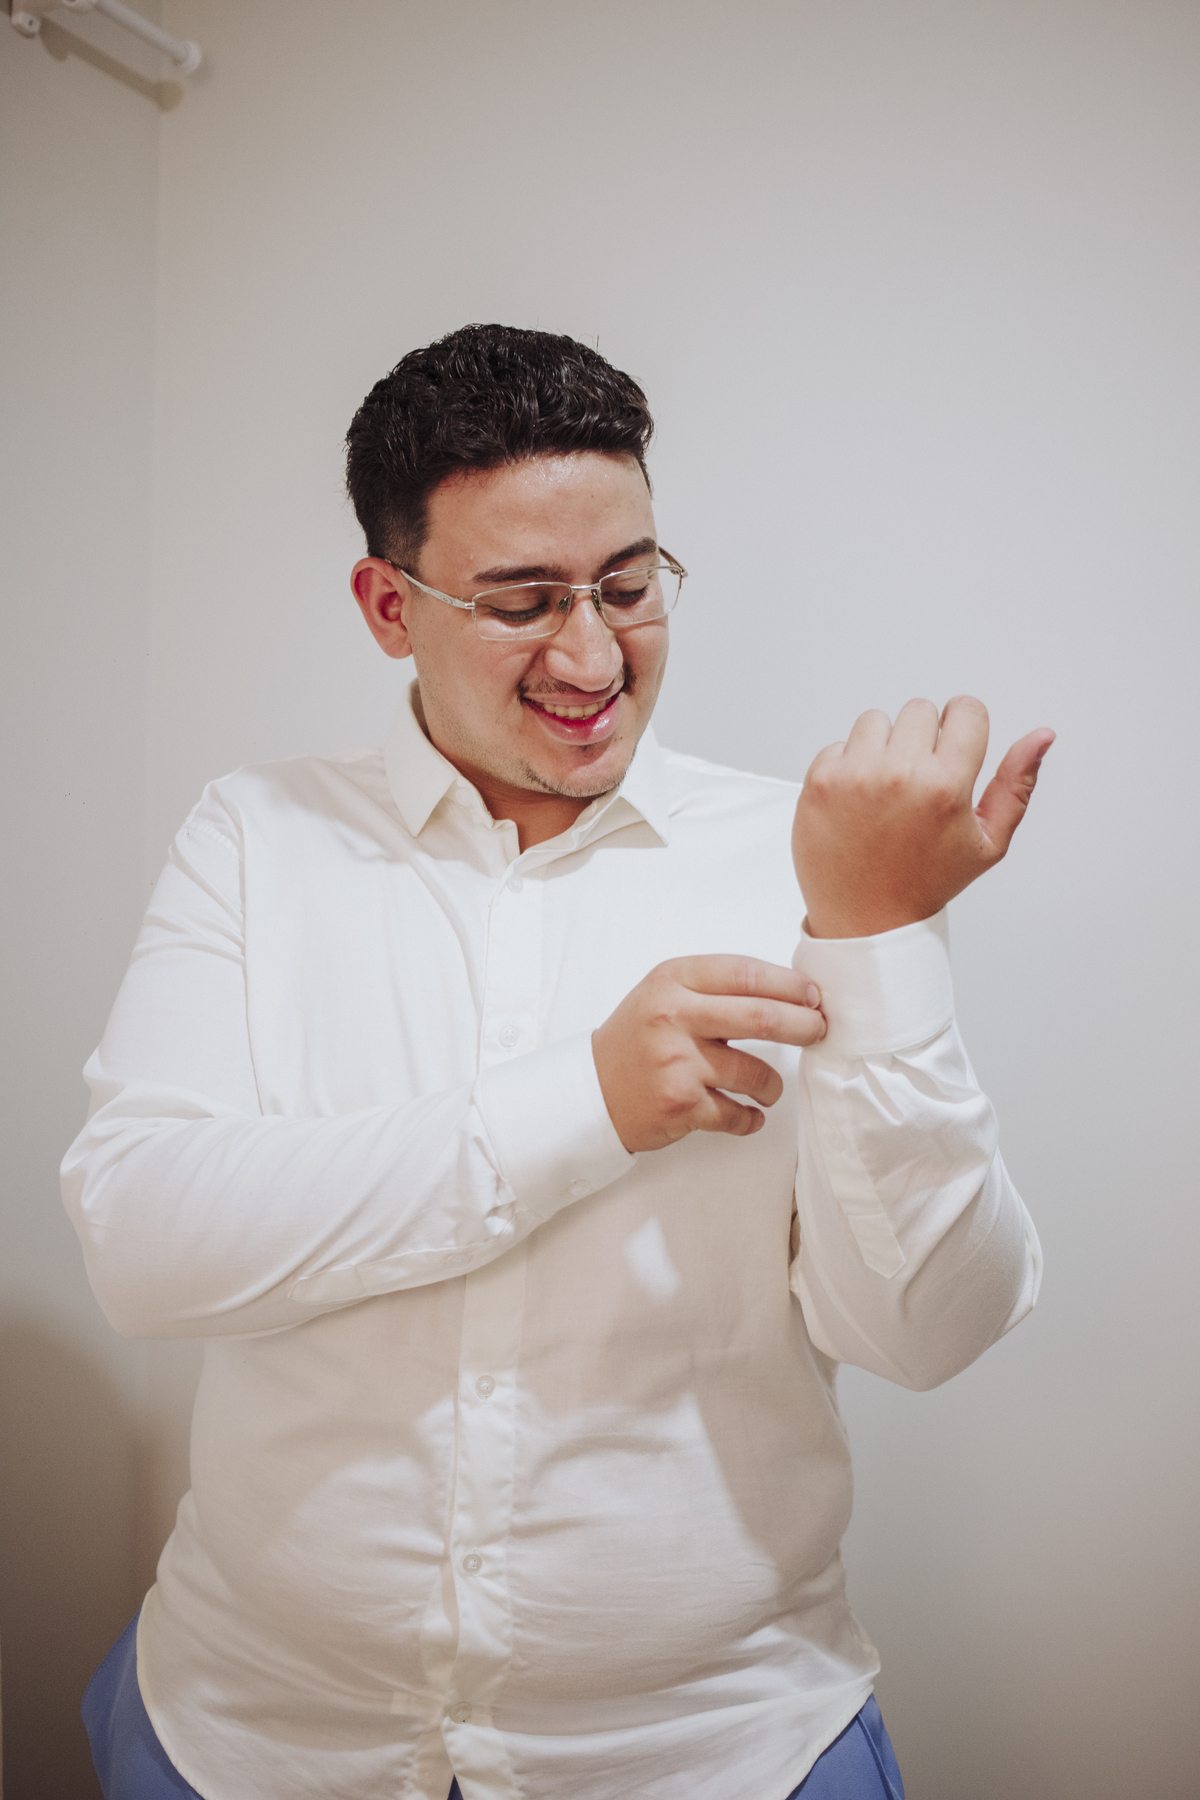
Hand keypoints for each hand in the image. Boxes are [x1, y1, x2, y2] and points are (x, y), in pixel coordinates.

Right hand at [592, 957, 826, 1152]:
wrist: (592, 1091)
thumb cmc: (640, 1039)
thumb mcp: (666, 994)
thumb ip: (716, 988)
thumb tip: (790, 992)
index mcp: (674, 980)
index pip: (746, 974)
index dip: (790, 984)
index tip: (812, 996)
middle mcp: (674, 1017)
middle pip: (761, 1017)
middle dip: (803, 1025)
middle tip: (817, 1032)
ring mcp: (676, 1063)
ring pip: (755, 1073)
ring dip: (772, 1086)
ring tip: (768, 1089)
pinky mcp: (679, 1105)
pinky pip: (736, 1114)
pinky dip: (750, 1119)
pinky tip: (748, 1115)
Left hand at [792, 696, 1054, 939]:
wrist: (865, 919)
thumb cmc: (928, 881)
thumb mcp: (988, 842)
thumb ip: (1017, 784)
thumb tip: (1043, 735)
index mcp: (946, 786)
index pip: (966, 710)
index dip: (963, 728)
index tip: (953, 751)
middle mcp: (899, 774)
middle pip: (920, 710)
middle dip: (922, 738)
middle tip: (916, 783)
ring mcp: (854, 776)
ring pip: (876, 720)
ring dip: (882, 746)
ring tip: (885, 791)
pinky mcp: (819, 782)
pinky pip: (839, 744)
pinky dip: (847, 765)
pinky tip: (857, 802)